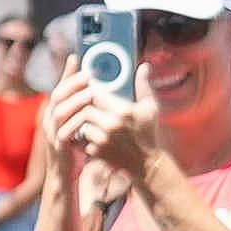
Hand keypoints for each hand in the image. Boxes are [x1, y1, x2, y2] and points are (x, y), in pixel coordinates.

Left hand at [49, 66, 162, 183]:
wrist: (146, 163)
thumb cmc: (148, 133)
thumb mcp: (150, 108)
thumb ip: (144, 86)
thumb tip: (143, 66)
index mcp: (123, 111)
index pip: (94, 93)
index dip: (89, 90)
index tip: (90, 88)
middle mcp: (111, 125)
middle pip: (84, 107)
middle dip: (84, 105)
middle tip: (85, 103)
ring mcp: (102, 139)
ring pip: (80, 122)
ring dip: (81, 119)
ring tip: (87, 117)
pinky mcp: (95, 151)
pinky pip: (80, 137)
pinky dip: (81, 134)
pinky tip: (86, 131)